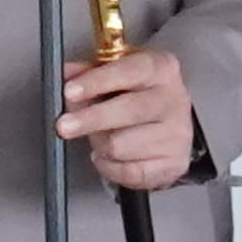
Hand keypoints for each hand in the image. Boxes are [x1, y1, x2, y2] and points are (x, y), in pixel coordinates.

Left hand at [60, 46, 197, 191]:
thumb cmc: (140, 94)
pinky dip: (109, 167)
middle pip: (128, 111)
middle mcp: (174, 99)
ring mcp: (177, 134)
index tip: (70, 91)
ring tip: (99, 137)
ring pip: (121, 145)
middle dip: (90, 119)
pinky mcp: (174, 163)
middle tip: (64, 125)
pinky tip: (107, 156)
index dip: (97, 82)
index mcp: (161, 69)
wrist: (170, 123)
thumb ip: (89, 71)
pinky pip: (129, 172)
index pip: (129, 71)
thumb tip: (67, 74)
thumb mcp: (117, 73)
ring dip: (99, 144)